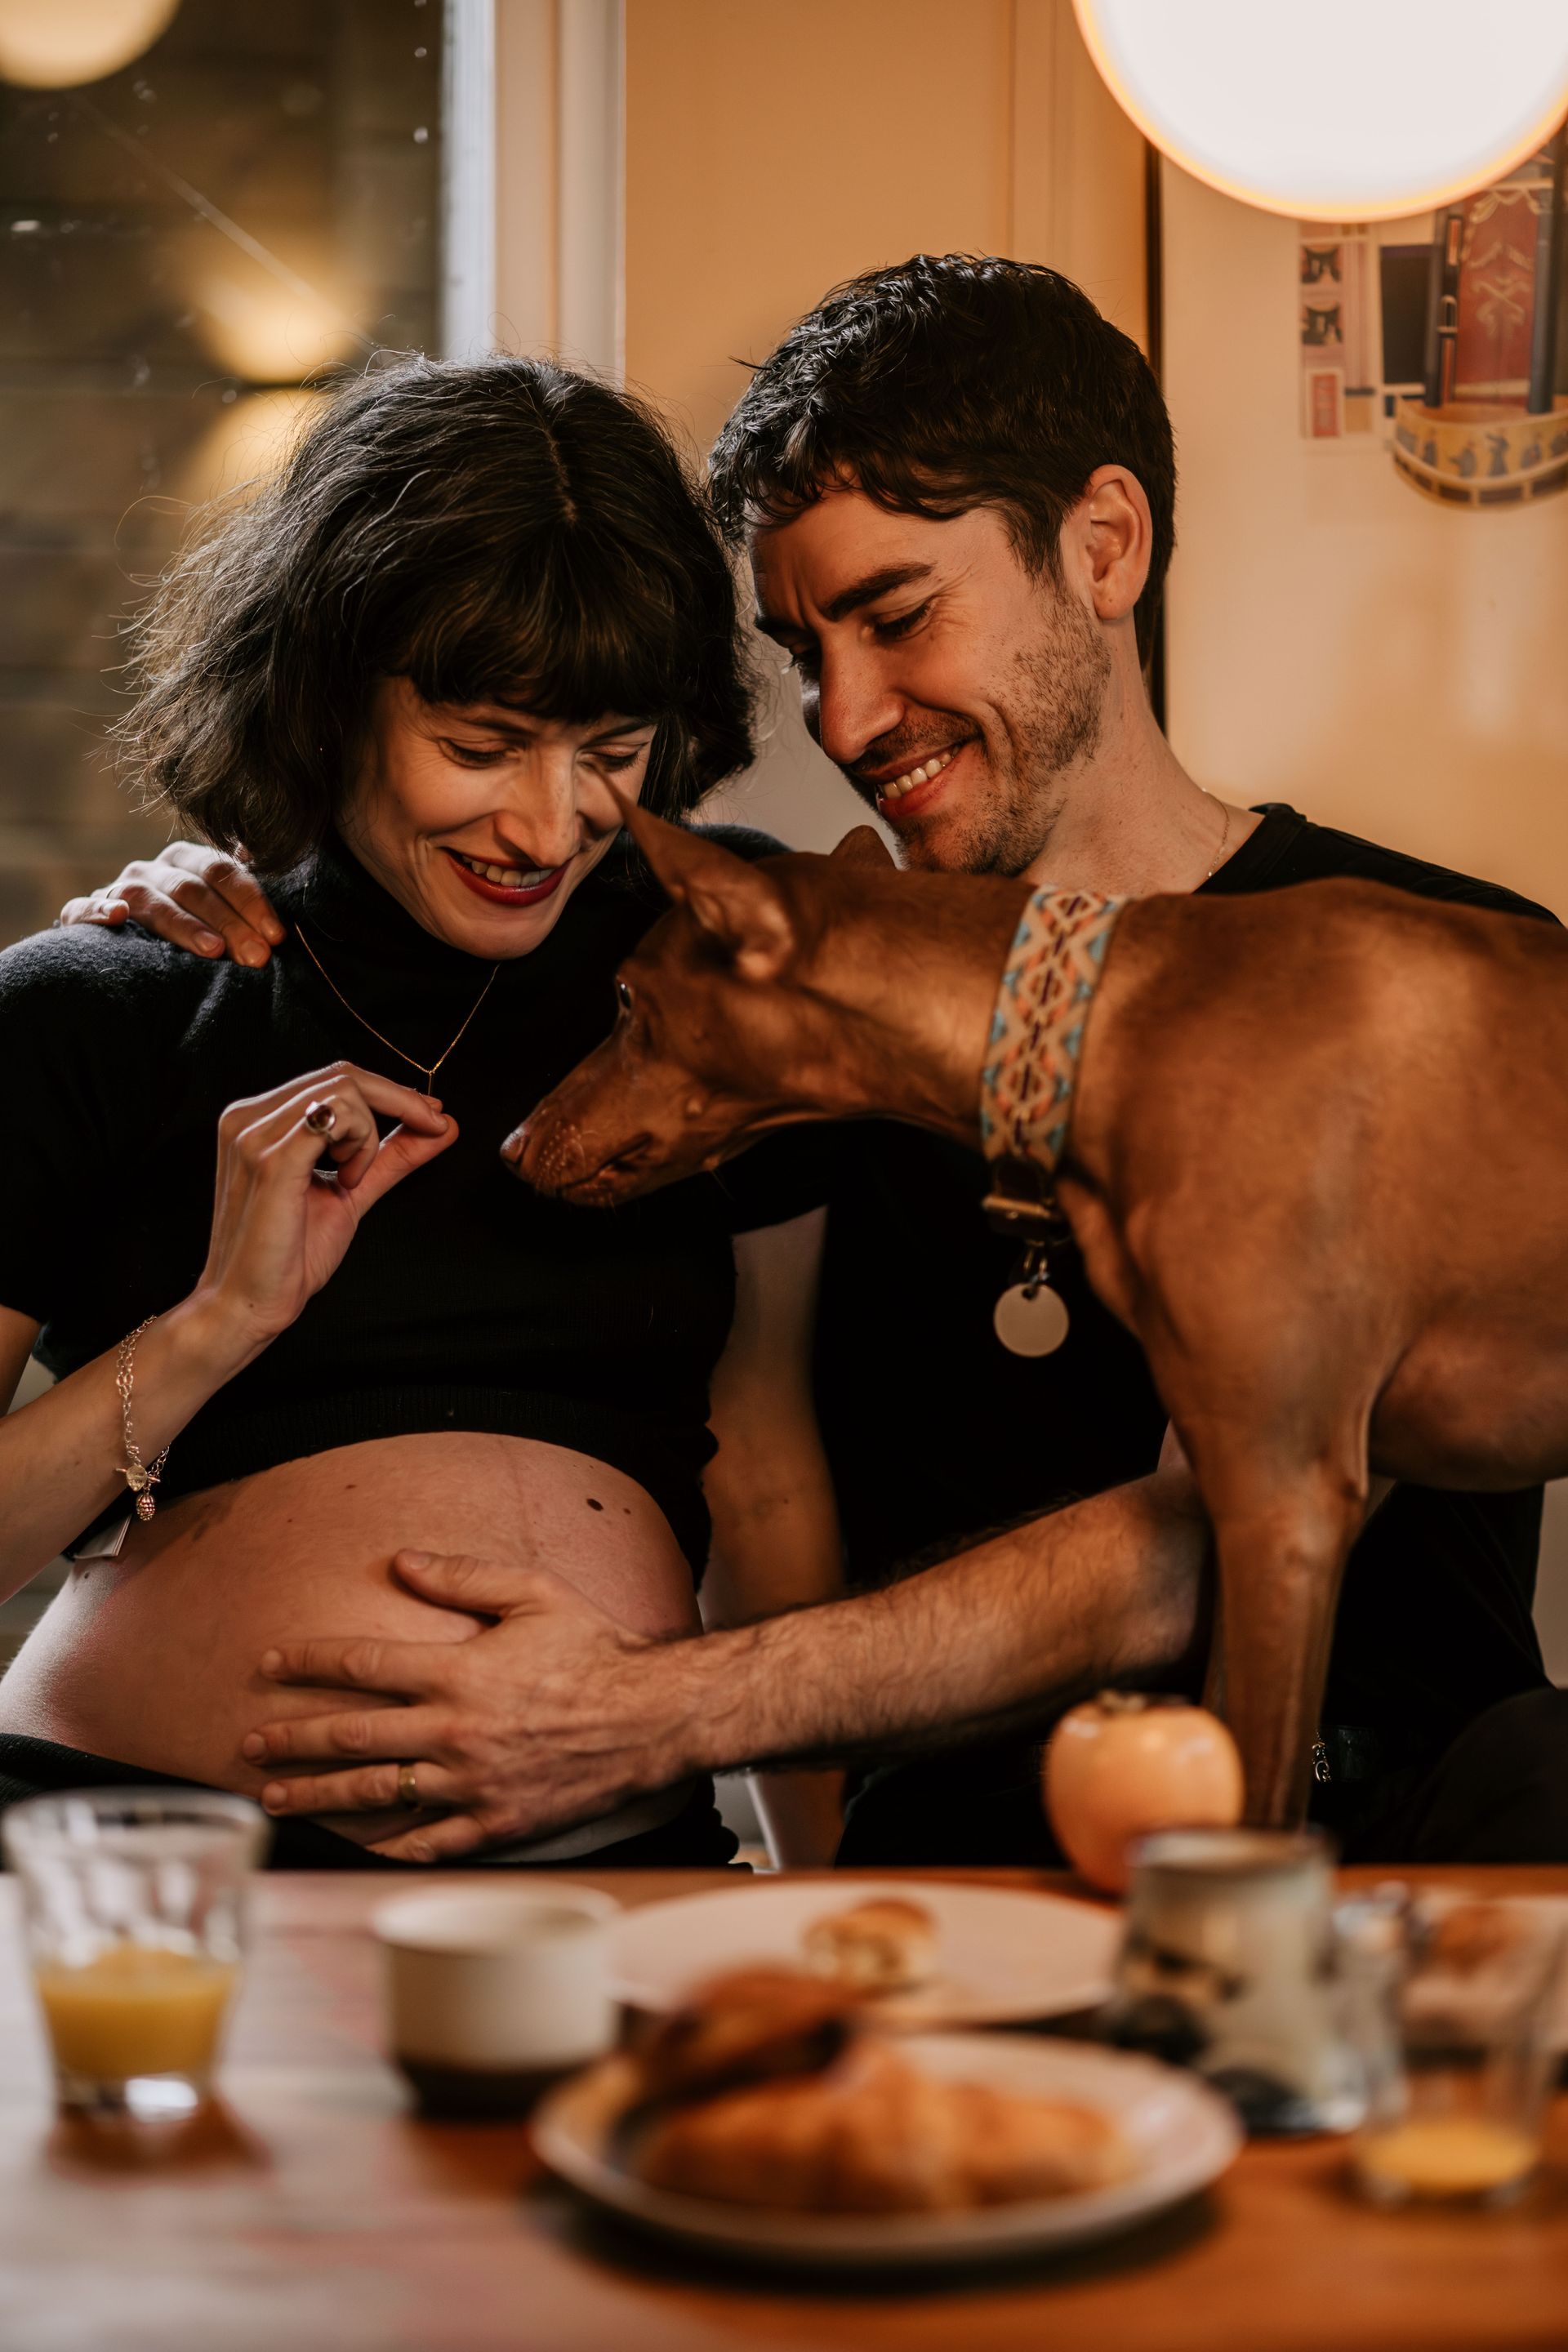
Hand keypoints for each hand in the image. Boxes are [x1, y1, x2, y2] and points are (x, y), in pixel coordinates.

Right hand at [60, 843, 283, 967]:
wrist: (130, 944)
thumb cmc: (192, 927)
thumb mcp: (220, 908)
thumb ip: (244, 892)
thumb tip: (270, 870)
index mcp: (186, 860)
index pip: (221, 870)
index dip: (251, 902)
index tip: (276, 935)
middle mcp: (152, 870)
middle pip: (192, 889)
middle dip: (229, 924)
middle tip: (256, 956)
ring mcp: (119, 890)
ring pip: (150, 901)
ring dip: (183, 925)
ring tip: (212, 950)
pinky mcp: (86, 914)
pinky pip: (84, 908)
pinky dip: (98, 911)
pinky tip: (118, 918)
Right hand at [198, 1063, 456, 1359]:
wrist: (248, 1303)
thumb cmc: (287, 1255)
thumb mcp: (352, 1192)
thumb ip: (391, 1156)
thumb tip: (443, 1125)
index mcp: (259, 1120)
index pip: (334, 1079)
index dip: (391, 1092)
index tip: (431, 1115)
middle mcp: (248, 1117)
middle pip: (342, 1075)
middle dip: (400, 1100)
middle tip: (431, 1127)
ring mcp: (254, 1133)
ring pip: (344, 1090)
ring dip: (370, 1134)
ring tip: (355, 1177)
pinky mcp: (270, 1158)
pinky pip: (336, 1115)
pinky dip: (361, 1143)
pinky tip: (349, 1179)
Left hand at [243, 1551, 686, 1860]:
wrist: (652, 1718)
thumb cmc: (596, 1650)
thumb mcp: (534, 1593)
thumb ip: (463, 1578)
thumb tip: (400, 1561)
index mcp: (458, 1672)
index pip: (361, 1663)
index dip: (308, 1660)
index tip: (268, 1662)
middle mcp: (454, 1731)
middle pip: (351, 1736)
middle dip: (292, 1738)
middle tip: (249, 1745)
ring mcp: (470, 1785)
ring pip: (374, 1793)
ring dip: (316, 1795)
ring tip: (274, 1799)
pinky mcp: (493, 1824)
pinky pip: (425, 1842)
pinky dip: (383, 1845)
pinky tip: (352, 1844)